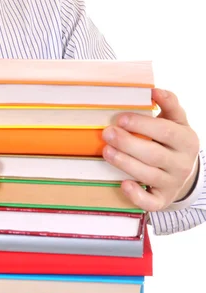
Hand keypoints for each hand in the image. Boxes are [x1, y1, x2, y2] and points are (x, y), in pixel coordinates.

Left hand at [102, 88, 199, 210]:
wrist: (184, 171)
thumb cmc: (172, 139)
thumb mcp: (176, 120)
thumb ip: (168, 104)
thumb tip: (154, 89)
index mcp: (186, 140)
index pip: (165, 131)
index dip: (142, 124)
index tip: (120, 118)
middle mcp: (182, 163)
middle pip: (154, 154)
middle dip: (128, 143)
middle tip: (107, 132)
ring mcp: (173, 183)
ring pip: (149, 175)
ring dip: (125, 163)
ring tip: (106, 151)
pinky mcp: (163, 199)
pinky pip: (151, 202)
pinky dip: (137, 196)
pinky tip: (123, 184)